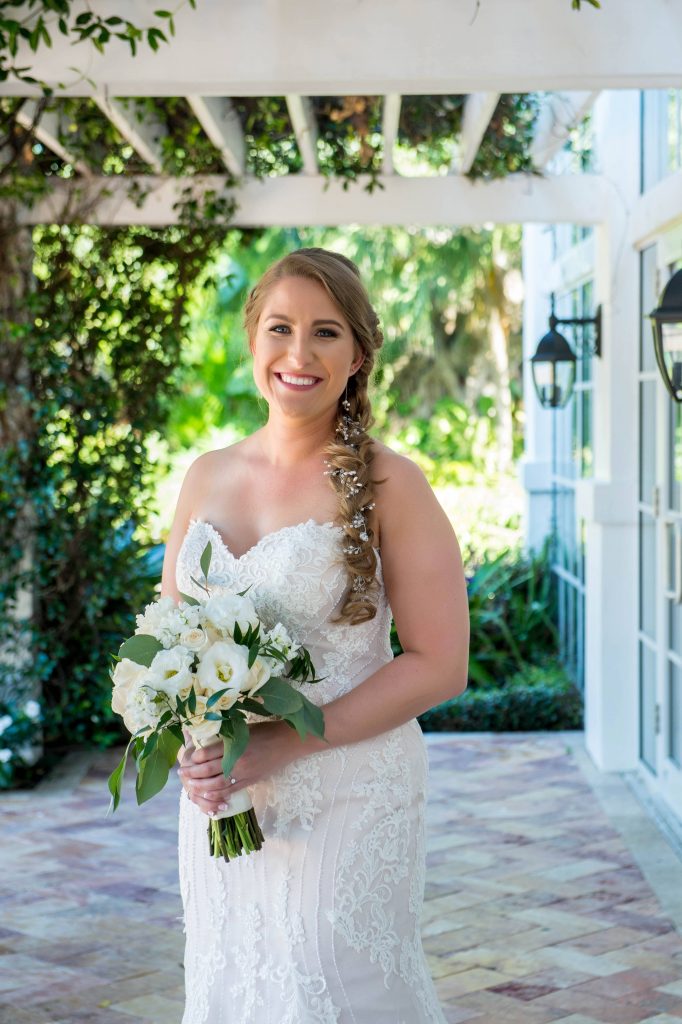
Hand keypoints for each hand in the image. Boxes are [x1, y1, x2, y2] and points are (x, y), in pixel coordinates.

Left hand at [178, 720, 297, 815]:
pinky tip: (207, 794)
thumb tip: (207, 744)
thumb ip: (227, 739)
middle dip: (192, 773)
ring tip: (190, 785)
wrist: (288, 742)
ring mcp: (244, 772)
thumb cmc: (266, 731)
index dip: (195, 759)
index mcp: (234, 743)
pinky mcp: (251, 781)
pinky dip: (217, 794)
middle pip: (208, 770)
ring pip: (217, 783)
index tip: (187, 759)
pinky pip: (231, 790)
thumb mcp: (244, 730)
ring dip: (201, 786)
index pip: (207, 753)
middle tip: (182, 773)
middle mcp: (237, 759)